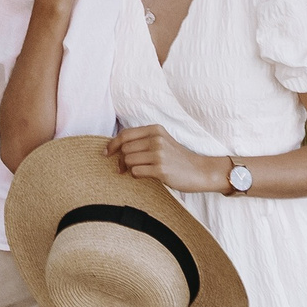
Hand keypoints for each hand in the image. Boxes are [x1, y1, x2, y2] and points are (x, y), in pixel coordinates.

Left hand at [106, 125, 226, 193]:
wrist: (200, 171)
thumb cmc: (177, 158)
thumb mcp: (162, 141)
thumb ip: (143, 140)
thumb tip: (116, 148)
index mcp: (155, 130)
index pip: (125, 134)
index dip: (112, 144)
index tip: (106, 153)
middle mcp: (156, 139)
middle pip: (124, 148)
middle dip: (120, 159)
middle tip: (122, 168)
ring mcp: (159, 154)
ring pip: (128, 160)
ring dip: (128, 168)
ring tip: (135, 171)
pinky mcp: (161, 169)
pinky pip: (136, 172)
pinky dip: (135, 175)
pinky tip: (143, 176)